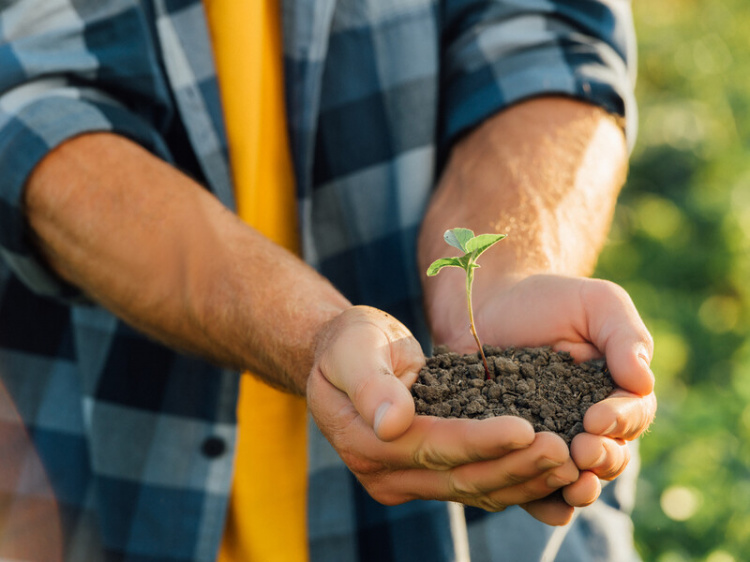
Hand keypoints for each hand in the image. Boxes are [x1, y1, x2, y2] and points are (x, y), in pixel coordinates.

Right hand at [307, 305, 588, 524]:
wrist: (345, 356)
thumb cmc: (349, 343)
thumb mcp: (352, 349)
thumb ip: (370, 384)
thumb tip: (392, 423)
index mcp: (365, 443)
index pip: (431, 447)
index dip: (479, 441)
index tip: (525, 428)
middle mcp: (386, 474)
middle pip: (460, 477)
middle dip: (514, 466)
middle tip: (564, 451)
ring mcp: (407, 481)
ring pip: (475, 490)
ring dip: (524, 480)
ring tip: (570, 463)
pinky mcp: (428, 477)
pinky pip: (477, 486)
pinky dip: (516, 481)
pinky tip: (552, 473)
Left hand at [428, 274, 656, 508]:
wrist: (485, 306)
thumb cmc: (545, 300)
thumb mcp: (595, 303)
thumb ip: (624, 336)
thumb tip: (643, 380)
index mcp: (615, 392)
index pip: (632, 415)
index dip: (620, 421)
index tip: (596, 419)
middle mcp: (588, 424)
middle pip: (610, 456)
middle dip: (603, 458)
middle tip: (583, 450)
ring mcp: (551, 441)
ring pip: (576, 478)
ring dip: (579, 486)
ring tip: (572, 484)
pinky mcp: (515, 452)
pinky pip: (532, 486)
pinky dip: (542, 501)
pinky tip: (543, 503)